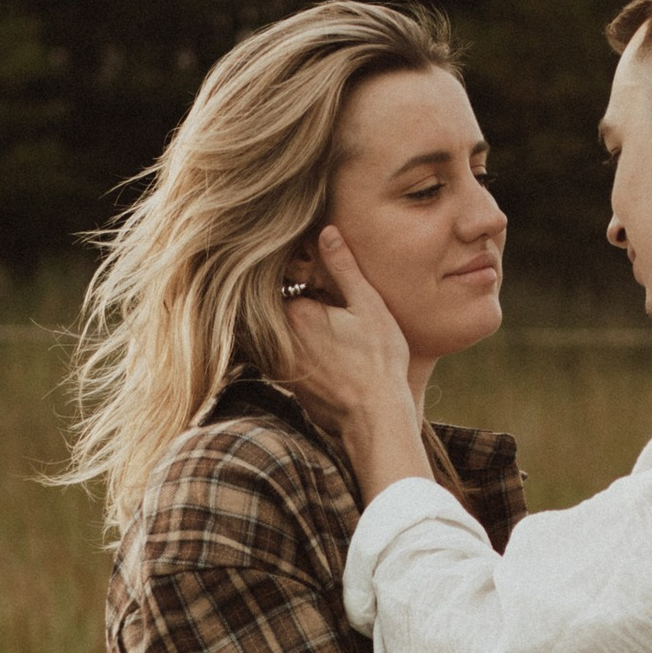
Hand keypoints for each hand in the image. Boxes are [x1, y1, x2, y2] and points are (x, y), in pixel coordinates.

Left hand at [283, 227, 430, 498]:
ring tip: (319, 321)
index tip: (304, 263)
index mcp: (294, 313)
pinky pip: (281, 355)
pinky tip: (319, 348)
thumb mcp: (368, 306)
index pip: (280, 279)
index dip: (292, 270)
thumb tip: (326, 231)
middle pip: (272, 306)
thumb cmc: (379, 363)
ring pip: (275, 333)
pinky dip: (291, 347)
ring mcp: (277, 365)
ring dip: (287, 324)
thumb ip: (343, 268)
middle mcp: (277, 340)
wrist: (375, 420)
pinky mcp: (286, 385)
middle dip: (287, 295)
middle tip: (311, 289)